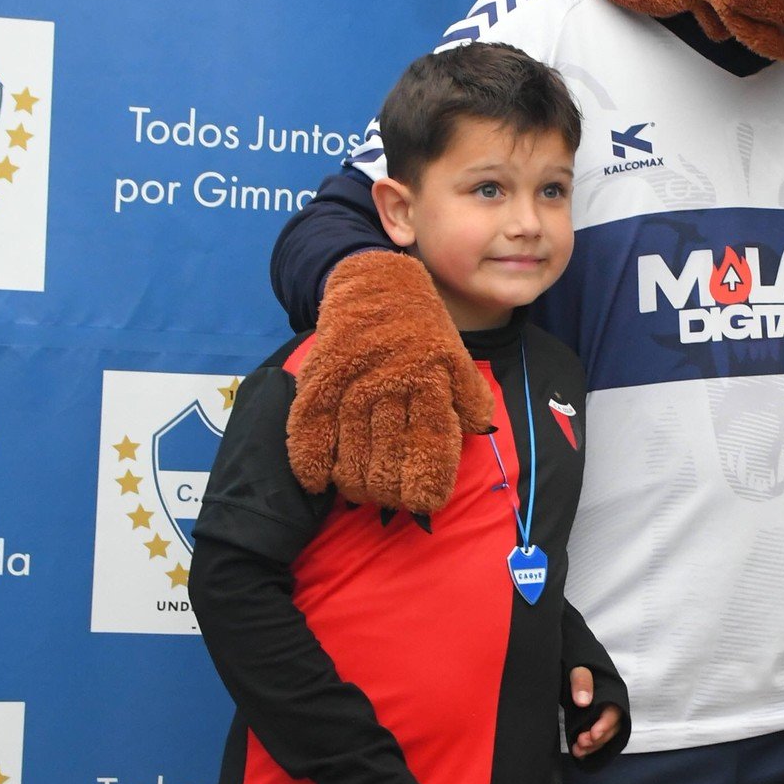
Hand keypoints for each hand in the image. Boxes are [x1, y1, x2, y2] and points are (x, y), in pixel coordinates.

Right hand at [286, 251, 494, 510]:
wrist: (377, 279)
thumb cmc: (421, 327)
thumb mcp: (454, 356)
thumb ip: (466, 395)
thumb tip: (474, 429)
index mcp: (430, 379)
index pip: (429, 441)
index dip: (426, 479)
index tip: (425, 503)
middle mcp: (391, 381)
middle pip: (387, 452)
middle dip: (388, 487)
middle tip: (388, 502)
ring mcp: (353, 377)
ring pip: (350, 444)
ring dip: (353, 480)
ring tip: (359, 496)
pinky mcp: (323, 373)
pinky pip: (311, 421)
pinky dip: (309, 455)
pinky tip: (314, 482)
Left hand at [568, 665, 623, 759]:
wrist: (571, 660)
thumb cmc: (578, 663)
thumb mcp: (579, 668)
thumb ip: (582, 682)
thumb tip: (583, 701)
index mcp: (612, 692)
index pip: (614, 712)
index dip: (606, 725)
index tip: (592, 733)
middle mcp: (611, 705)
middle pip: (611, 728)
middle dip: (598, 739)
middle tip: (581, 743)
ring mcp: (602, 714)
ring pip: (605, 735)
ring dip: (593, 745)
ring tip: (578, 750)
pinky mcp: (592, 720)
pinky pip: (596, 736)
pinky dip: (589, 746)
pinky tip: (578, 751)